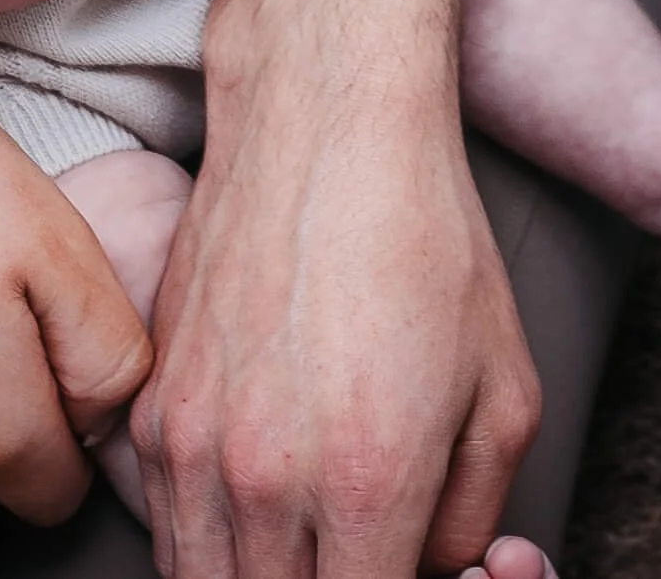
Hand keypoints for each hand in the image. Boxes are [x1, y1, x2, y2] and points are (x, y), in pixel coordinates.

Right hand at [132, 0, 539, 578]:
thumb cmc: (426, 242)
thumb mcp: (506, 393)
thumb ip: (470, 518)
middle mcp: (265, 478)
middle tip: (361, 560)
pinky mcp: (154, 408)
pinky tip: (259, 509)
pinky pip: (169, 527)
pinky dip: (209, 544)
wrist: (326, 127)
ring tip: (310, 550)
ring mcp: (194, 444)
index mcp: (366, 483)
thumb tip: (437, 570)